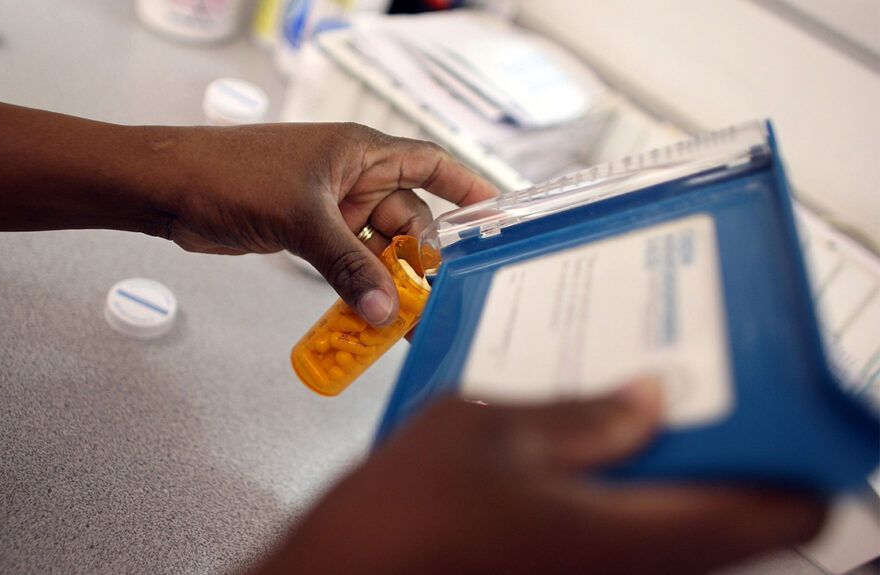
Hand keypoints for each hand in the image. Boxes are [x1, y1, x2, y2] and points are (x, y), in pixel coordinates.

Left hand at [129, 123, 496, 325]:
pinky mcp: (310, 234)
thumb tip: (386, 311)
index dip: (466, 187)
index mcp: (360, 152)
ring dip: (388, 281)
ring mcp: (331, 207)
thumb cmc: (232, 175)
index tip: (496, 214)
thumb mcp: (302, 220)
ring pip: (377, 248)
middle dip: (421, 259)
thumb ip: (348, 267)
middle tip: (436, 300)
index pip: (429, 163)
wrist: (172, 190)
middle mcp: (352, 177)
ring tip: (405, 321)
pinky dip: (358, 286)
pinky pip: (349, 263)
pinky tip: (367, 315)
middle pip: (407, 219)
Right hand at [249, 381, 824, 574]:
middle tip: (703, 390)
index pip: (776, 511)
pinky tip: (585, 448)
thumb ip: (581, 413)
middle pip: (735, 517)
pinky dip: (629, 492)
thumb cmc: (395, 523)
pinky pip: (633, 538)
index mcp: (627, 538)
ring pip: (682, 528)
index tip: (786, 409)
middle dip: (727, 447)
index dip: (796, 456)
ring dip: (674, 467)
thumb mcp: (486, 427)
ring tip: (638, 406)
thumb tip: (647, 398)